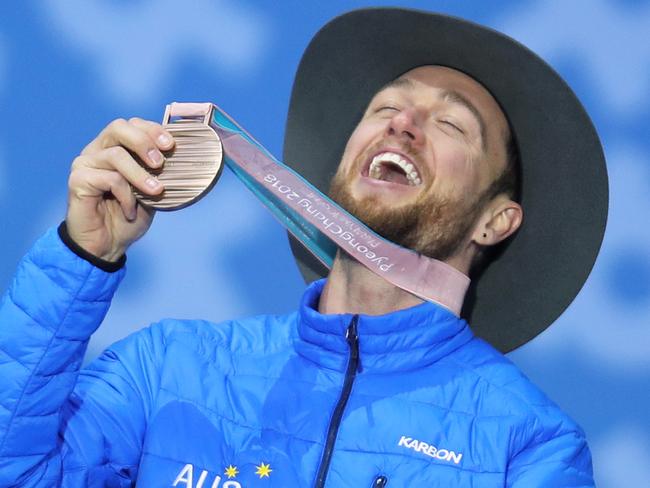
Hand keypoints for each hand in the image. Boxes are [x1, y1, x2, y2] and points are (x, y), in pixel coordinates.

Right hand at [66, 117, 173, 261]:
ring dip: (140, 175)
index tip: (171, 145)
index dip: (152, 130)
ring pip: (116, 155)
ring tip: (155, 192)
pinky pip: (108, 178)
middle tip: (161, 163)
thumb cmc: (129, 216)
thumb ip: (160, 172)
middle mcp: (97, 150)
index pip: (132, 124)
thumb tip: (182, 157)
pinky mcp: (77, 180)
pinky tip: (129, 211)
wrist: (108, 245)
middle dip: (144, 141)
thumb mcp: (152, 191)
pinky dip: (126, 195)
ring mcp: (85, 163)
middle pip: (118, 127)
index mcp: (114, 147)